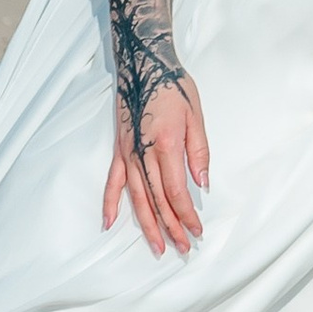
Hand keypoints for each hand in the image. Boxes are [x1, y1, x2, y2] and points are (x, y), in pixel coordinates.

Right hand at [104, 74, 209, 253]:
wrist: (144, 64)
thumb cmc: (173, 87)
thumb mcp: (196, 115)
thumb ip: (199, 151)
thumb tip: (203, 184)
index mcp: (165, 145)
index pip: (176, 191)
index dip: (186, 214)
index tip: (196, 230)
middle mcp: (142, 154)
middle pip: (156, 200)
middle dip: (170, 227)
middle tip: (182, 248)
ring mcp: (127, 154)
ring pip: (136, 197)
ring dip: (146, 224)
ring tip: (157, 246)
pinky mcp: (119, 150)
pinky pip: (113, 182)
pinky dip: (110, 203)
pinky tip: (109, 223)